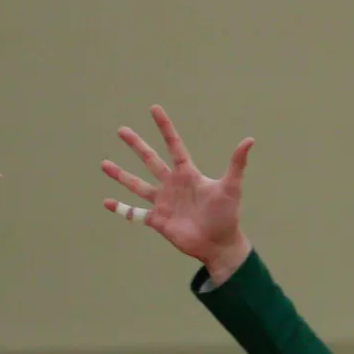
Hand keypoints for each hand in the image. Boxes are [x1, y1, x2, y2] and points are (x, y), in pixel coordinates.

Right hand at [102, 106, 253, 281]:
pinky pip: (134, 213)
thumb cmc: (227, 215)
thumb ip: (236, 164)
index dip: (164, 127)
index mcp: (187, 174)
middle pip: (150, 160)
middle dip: (136, 145)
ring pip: (137, 185)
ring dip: (121, 174)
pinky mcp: (157, 220)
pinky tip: (107, 202)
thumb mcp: (231, 187)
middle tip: (121, 130)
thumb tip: (249, 140)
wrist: (218, 244)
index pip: (173, 146)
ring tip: (104, 163)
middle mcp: (172, 185)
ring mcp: (163, 202)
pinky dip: (121, 209)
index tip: (154, 109)